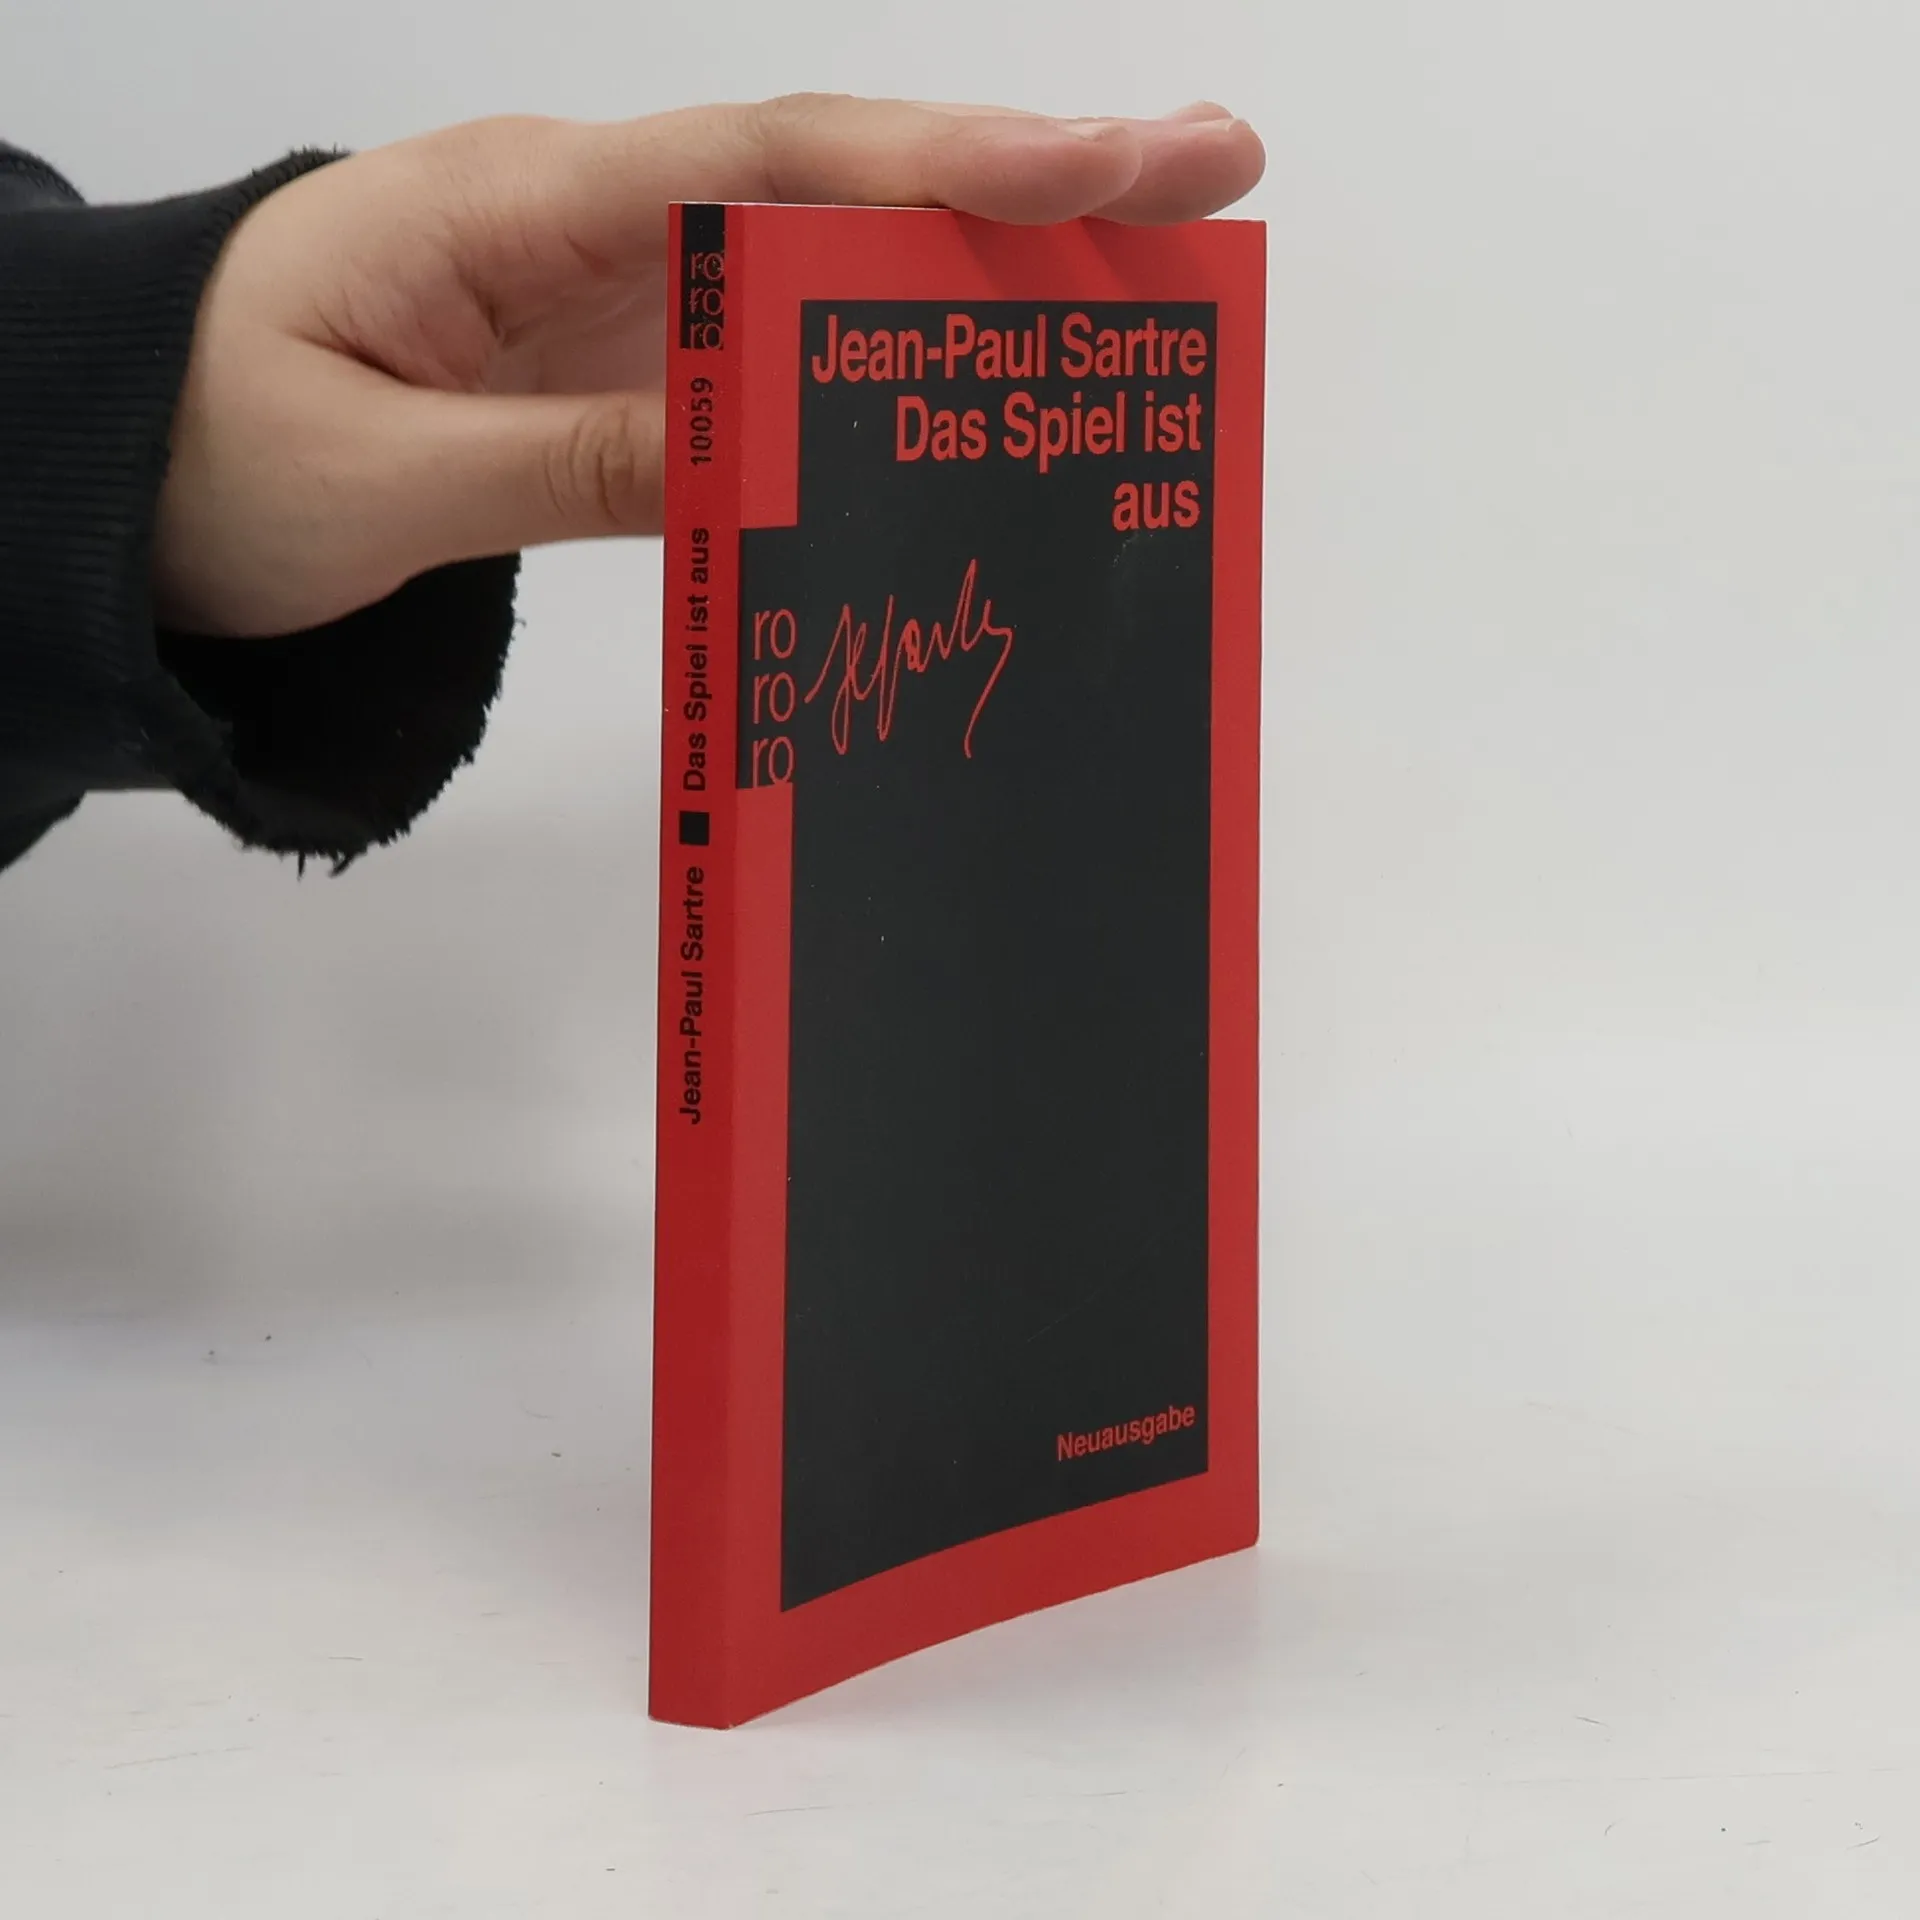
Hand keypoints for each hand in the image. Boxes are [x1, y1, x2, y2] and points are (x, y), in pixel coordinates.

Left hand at [151, 96, 1263, 637]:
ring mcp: (609, 284)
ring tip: (1144, 267)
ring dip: (979, 258)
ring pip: (823, 254)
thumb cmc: (200, 455)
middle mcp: (587, 216)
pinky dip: (882, 351)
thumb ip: (574, 462)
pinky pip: (771, 343)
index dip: (940, 168)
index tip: (1100, 171)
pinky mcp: (613, 354)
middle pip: (833, 176)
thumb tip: (767, 454)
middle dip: (1020, 176)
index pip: (766, 163)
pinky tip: (973, 371)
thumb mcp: (379, 480)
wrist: (115, 469)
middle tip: (1207, 172)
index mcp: (518, 205)